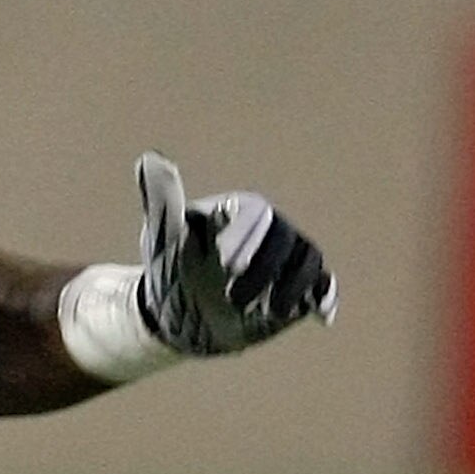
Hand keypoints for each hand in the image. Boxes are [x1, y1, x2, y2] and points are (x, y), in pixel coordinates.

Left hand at [134, 153, 334, 356]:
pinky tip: (321, 315)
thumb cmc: (167, 269)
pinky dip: (325, 298)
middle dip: (264, 270)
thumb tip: (150, 158)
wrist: (175, 316)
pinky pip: (322, 287)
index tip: (226, 266)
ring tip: (260, 312)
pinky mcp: (298, 288)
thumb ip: (162, 201)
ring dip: (290, 288)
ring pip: (308, 262)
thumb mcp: (163, 237)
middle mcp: (268, 231)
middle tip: (233, 299)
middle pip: (285, 239)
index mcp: (238, 211)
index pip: (254, 214)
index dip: (246, 237)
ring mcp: (285, 259)